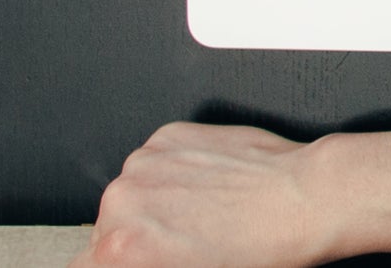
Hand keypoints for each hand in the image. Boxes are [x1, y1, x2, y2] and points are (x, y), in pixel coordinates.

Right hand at [84, 122, 325, 267]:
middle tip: (181, 245)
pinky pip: (156, 162)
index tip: (140, 260)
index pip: (84, 266)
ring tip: (202, 215)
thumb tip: (138, 260)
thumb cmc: (261, 250)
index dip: (117, 265)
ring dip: (152, 205)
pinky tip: (209, 187)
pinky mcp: (168, 135)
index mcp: (121, 250)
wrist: (306, 198)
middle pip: (107, 231)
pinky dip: (173, 173)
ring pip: (131, 195)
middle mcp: (122, 202)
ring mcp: (144, 163)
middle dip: (137, 241)